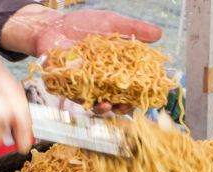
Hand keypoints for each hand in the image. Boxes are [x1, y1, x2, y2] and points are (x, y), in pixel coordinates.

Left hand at [1, 5, 161, 113]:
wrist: (53, 23)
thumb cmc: (83, 24)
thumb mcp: (112, 23)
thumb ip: (133, 29)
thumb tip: (159, 34)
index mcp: (114, 70)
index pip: (130, 88)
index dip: (138, 95)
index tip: (144, 98)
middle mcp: (100, 81)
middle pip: (114, 101)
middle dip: (119, 107)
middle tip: (122, 107)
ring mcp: (82, 85)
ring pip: (93, 103)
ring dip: (100, 107)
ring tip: (104, 105)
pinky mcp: (65, 85)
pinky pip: (72, 96)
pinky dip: (77, 97)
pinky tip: (82, 97)